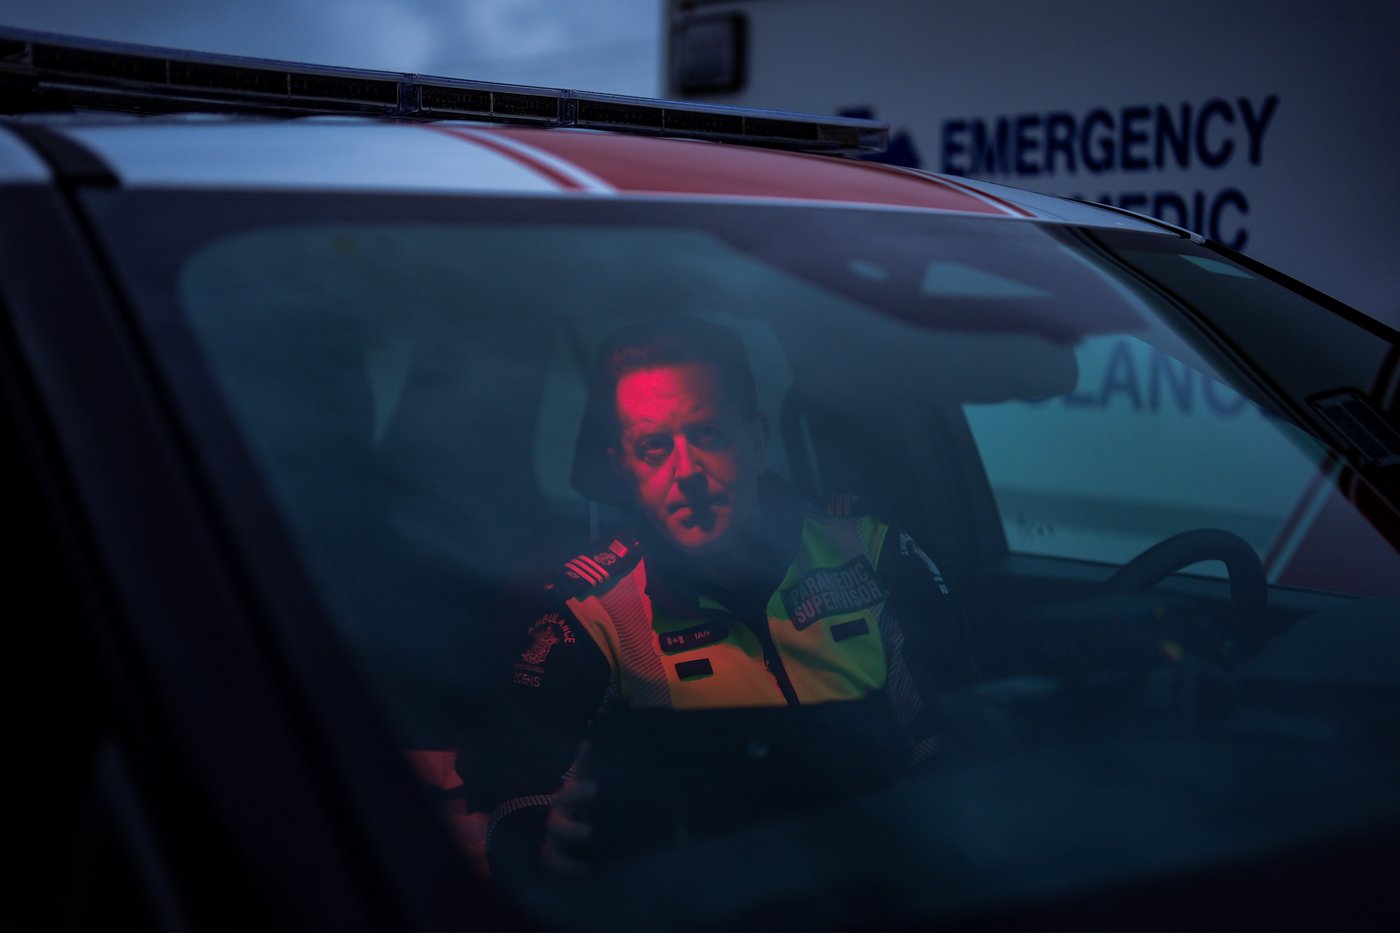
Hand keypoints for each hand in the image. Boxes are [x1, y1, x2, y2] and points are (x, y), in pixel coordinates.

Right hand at [541, 745, 597, 875]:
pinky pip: (555, 865)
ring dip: (565, 860)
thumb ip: (581, 764)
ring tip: (584, 865)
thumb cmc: (575, 797)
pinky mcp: (555, 853)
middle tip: (588, 833)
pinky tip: (586, 870)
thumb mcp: (578, 780)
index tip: (596, 788)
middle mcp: (555, 820)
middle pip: (557, 826)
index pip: (569, 795)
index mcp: (564, 800)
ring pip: (550, 851)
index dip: (580, 792)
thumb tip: (586, 743)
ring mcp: (553, 840)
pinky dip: (567, 869)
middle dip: (572, 830)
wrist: (562, 816)